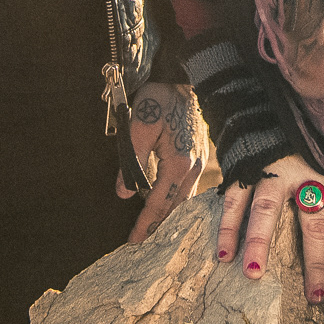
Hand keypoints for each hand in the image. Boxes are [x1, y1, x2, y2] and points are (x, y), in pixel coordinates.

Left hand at [119, 83, 204, 242]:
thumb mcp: (139, 124)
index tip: (132, 241)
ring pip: (183, 200)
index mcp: (178, 163)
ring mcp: (199, 162)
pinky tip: (168, 208)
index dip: (145, 223)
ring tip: (152, 232)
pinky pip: (188, 188)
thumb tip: (124, 192)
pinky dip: (176, 202)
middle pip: (174, 207)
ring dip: (168, 217)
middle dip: (158, 227)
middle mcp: (193, 167)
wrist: (182, 80)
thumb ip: (131, 159)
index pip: (159, 202)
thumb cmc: (159, 99)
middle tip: (141, 244)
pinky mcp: (198, 156)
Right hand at [218, 152, 323, 305]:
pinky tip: (224, 254)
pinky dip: (228, 227)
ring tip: (254, 274)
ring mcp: (276, 170)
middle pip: (316, 223)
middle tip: (314, 297)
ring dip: (260, 243)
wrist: (271, 111)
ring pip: (269, 210)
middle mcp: (309, 176)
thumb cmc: (307, 151)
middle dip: (316, 262)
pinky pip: (236, 199)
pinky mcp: (248, 167)